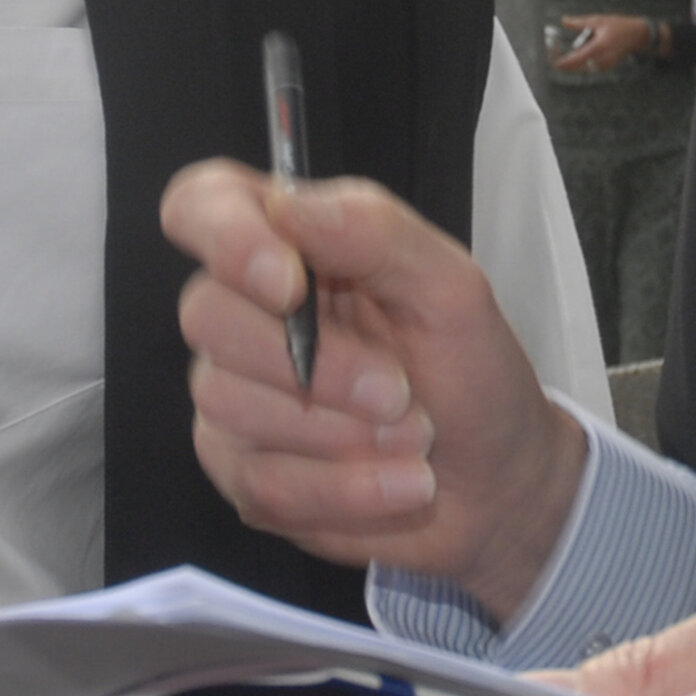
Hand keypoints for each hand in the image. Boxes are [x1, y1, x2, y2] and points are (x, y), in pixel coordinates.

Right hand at [162, 159, 589, 621]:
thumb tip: (285, 206)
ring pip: (230, 406)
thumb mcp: (450, 288)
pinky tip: (399, 484)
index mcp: (290, 245)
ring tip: (413, 440)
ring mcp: (232, 396)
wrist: (495, 483)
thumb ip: (373, 233)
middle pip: (206, 315)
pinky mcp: (241, 473)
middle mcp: (244, 314)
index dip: (226, 237)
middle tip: (399, 392)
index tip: (290, 285)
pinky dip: (346, 489)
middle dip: (318, 365)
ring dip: (342, 435)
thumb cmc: (471, 371)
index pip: (200, 206)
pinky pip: (262, 483)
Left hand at [552, 13, 656, 75]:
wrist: (638, 35)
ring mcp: (606, 64)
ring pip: (584, 69)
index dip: (565, 62)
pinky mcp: (608, 66)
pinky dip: (582, 65)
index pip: (578, 58)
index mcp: (600, 46)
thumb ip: (579, 22)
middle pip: (579, 67)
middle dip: (567, 65)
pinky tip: (576, 60)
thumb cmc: (619, 26)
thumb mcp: (598, 20)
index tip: (554, 63)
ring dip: (574, 65)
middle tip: (554, 61)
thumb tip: (564, 21)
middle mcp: (603, 58)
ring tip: (563, 60)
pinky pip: (591, 68)